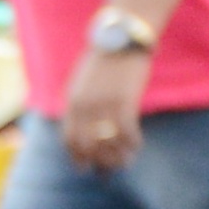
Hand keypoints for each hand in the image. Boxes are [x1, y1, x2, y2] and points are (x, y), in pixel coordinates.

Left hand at [60, 46, 152, 173]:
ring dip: (119, 157)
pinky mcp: (124, 101)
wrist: (120, 38)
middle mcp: (85, 106)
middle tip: (110, 170)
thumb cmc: (104, 61)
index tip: (86, 169)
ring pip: (109, 143)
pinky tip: (137, 145)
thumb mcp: (82, 83)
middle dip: (100, 163)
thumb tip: (84, 129)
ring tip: (127, 161)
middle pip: (90, 146)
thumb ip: (79, 105)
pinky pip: (127, 133)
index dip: (78, 158)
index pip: (70, 140)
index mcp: (72, 102)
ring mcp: (104, 105)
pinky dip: (133, 143)